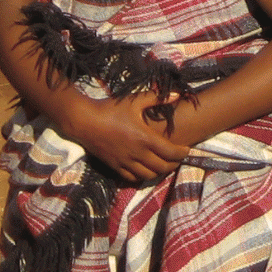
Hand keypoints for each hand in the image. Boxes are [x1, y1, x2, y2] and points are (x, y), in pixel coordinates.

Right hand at [59, 93, 191, 183]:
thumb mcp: (135, 101)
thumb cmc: (111, 109)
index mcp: (144, 138)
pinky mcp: (115, 167)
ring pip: (149, 175)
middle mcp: (137, 153)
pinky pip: (133, 178)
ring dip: (159, 172)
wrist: (85, 121)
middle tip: (178, 157)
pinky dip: (143, 176)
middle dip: (174, 164)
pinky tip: (145, 169)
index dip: (182, 153)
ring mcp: (125, 162)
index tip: (187, 149)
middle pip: (163, 167)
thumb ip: (157, 98)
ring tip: (164, 163)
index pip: (171, 152)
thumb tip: (178, 94)